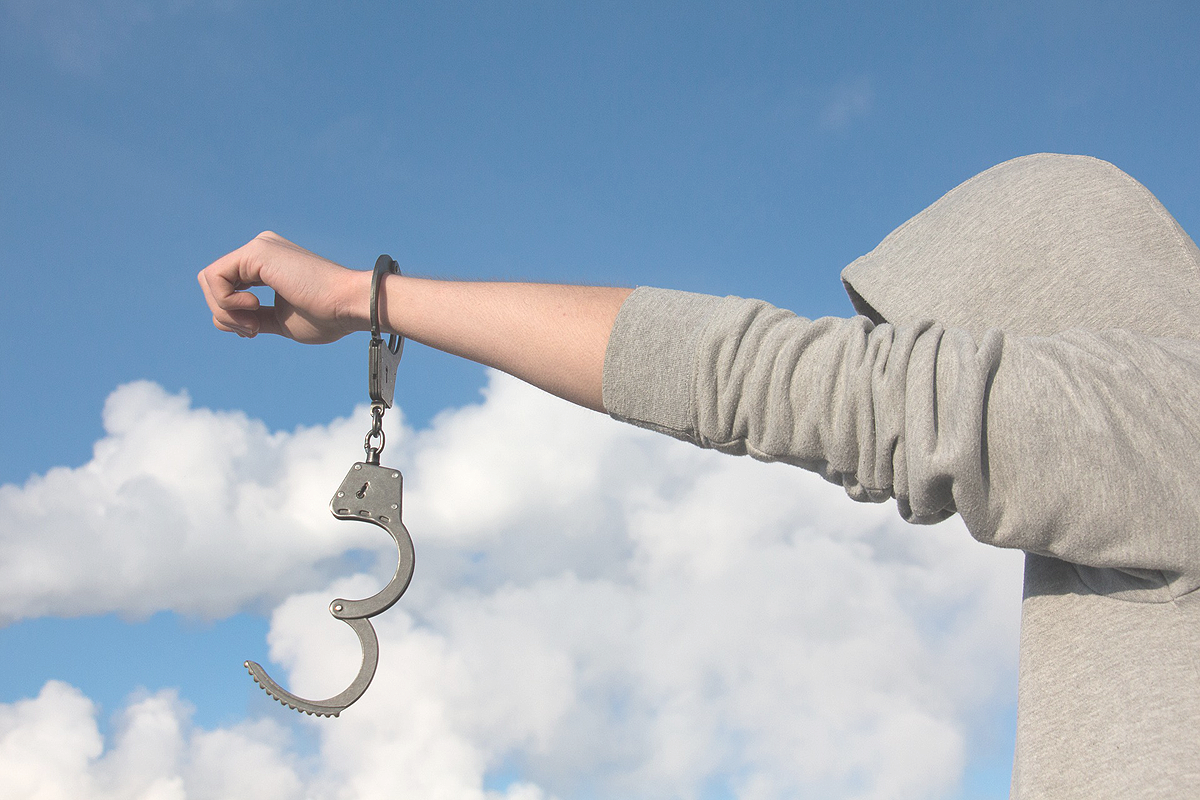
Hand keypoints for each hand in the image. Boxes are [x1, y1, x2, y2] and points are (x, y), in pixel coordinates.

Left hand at [197, 232, 369, 343]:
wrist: (350, 305)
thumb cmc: (326, 316)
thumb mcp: (279, 320)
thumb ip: (252, 316)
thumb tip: (221, 319)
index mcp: (267, 262)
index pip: (226, 286)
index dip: (231, 315)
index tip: (255, 330)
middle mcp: (260, 249)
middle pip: (213, 282)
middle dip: (224, 314)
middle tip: (252, 329)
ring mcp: (258, 247)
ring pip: (209, 280)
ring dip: (225, 311)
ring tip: (254, 324)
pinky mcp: (256, 252)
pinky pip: (215, 278)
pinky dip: (226, 301)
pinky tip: (253, 307)